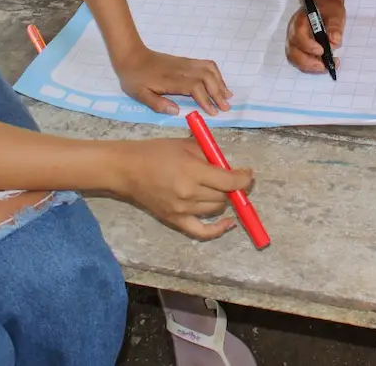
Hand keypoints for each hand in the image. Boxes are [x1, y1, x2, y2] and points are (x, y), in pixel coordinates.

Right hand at [112, 138, 253, 239]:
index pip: (229, 182)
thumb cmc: (155, 152)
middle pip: (224, 196)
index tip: (248, 174)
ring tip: (218, 188)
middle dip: (234, 187)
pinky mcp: (175, 220)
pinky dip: (218, 229)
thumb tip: (230, 165)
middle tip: (233, 178)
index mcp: (192, 171)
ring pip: (216, 209)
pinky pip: (202, 232)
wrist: (126, 169)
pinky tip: (229, 223)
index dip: (244, 179)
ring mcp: (182, 210)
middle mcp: (189, 194)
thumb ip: (210, 155)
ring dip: (222, 199)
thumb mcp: (186, 144)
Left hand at [116, 49, 231, 116]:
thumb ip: (157, 104)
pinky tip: (219, 83)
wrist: (132, 56)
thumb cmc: (135, 78)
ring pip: (210, 70)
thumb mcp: (139, 94)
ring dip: (220, 82)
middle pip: (207, 78)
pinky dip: (216, 74)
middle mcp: (182, 70)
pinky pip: (206, 64)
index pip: (195, 88)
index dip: (206, 100)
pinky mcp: (186, 61)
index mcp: (172, 80)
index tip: (213, 112)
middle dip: (218, 93)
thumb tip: (176, 112)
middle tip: (226, 107)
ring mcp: (186, 63)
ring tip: (227, 96)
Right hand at [285, 0, 343, 73]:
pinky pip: (300, 62)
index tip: (322, 51)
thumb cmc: (328, 8)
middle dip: (307, 62)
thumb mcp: (335, 12)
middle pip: (292, 51)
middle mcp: (293, 33)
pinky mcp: (299, 49)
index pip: (298, 34)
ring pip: (295, 59)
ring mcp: (294, 42)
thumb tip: (334, 40)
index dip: (307, 45)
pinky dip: (311, 67)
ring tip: (326, 67)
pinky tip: (324, 65)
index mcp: (300, 20)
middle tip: (323, 66)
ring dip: (309, 67)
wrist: (324, 5)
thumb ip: (335, 26)